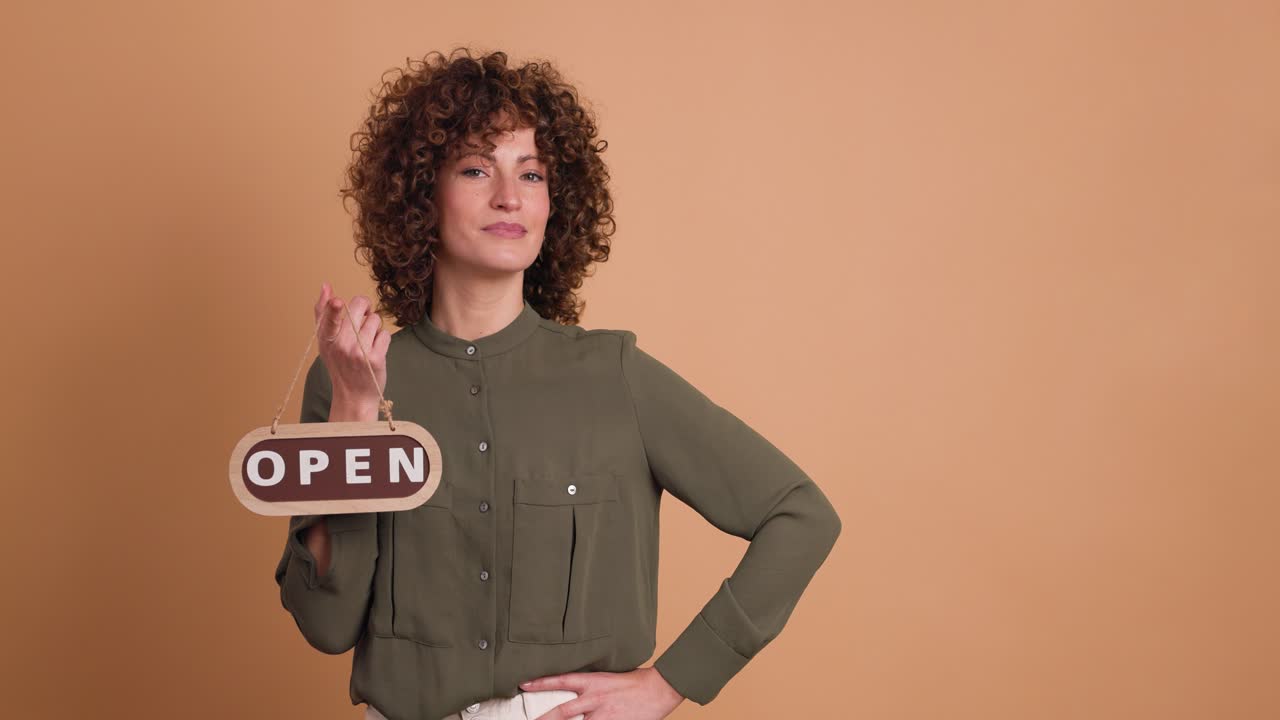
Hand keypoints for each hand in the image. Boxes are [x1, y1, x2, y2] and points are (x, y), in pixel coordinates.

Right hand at [313, 282, 389, 418]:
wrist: (353, 395)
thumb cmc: (339, 363)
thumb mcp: (325, 341)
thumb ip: (323, 313)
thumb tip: (326, 286)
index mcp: (326, 339)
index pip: (329, 320)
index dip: (334, 309)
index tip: (338, 302)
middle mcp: (341, 345)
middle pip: (359, 307)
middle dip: (364, 307)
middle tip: (362, 318)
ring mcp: (359, 353)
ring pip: (375, 319)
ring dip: (374, 326)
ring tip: (367, 340)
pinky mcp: (375, 359)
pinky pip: (385, 334)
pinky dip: (382, 339)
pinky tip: (375, 349)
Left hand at [518, 666, 684, 718]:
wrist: (658, 690)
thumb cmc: (635, 683)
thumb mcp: (608, 677)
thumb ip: (590, 685)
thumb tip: (574, 692)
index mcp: (593, 682)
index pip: (561, 680)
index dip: (541, 682)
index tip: (523, 684)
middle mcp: (594, 699)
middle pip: (562, 712)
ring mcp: (603, 715)